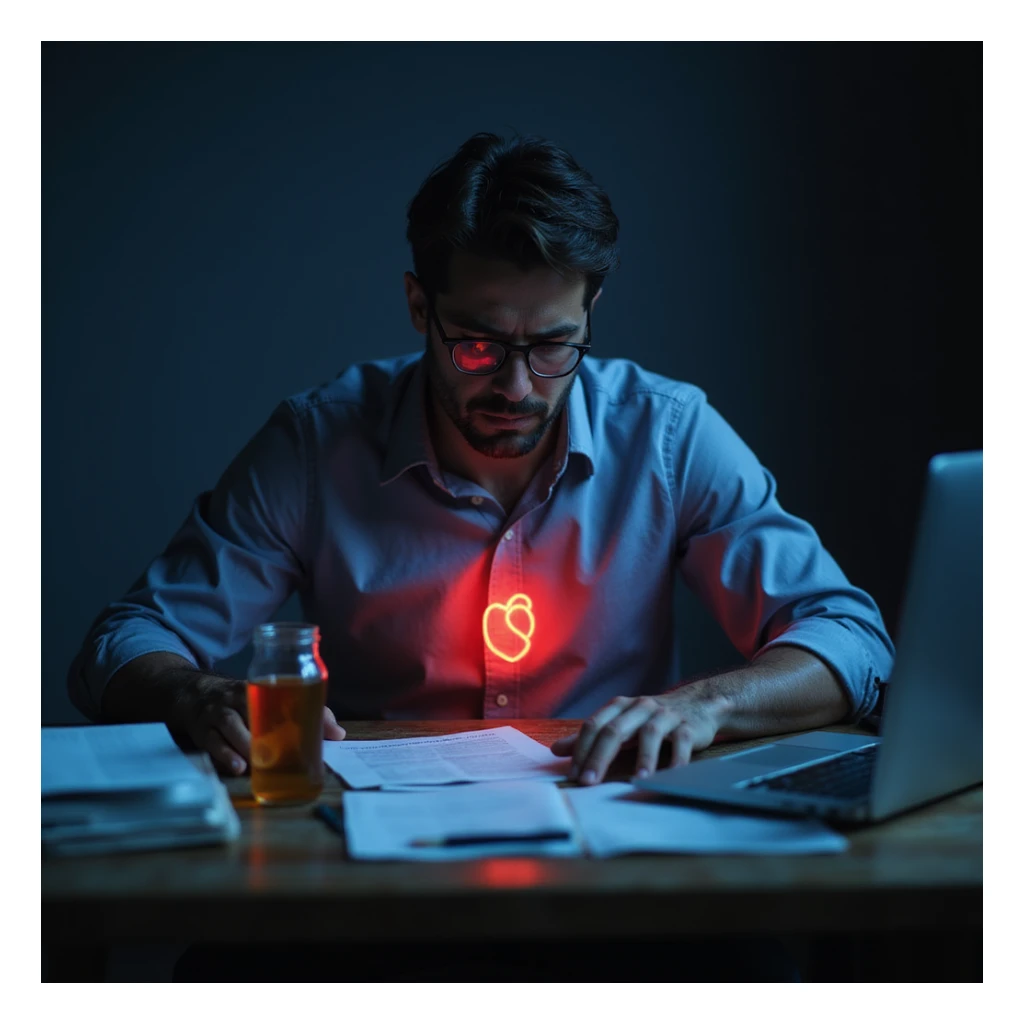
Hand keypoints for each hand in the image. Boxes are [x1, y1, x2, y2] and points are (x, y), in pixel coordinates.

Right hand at [168, 675, 345, 775]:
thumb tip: (339, 735)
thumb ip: (303, 712)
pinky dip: (223, 754)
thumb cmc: (242, 701)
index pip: (281, 693)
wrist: (193, 692)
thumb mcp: (268, 699)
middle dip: (267, 730)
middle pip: (253, 708)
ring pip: (229, 724)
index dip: (299, 707)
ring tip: (257, 763)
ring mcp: (217, 712)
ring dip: (244, 743)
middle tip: (283, 752)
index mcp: (259, 687)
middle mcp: (236, 696)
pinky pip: (210, 741)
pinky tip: (237, 768)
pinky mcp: (200, 729)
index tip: (311, 726)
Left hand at [550, 691, 724, 784]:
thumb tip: (556, 750)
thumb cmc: (651, 719)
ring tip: (637, 780)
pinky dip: (676, 759)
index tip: (573, 774)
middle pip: (615, 730)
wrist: (697, 704)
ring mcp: (665, 715)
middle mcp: (640, 707)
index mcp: (620, 706)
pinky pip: (681, 741)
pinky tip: (669, 776)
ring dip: (644, 757)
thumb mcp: (620, 724)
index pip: (594, 725)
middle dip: (600, 757)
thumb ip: (590, 738)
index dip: (581, 749)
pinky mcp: (688, 726)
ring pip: (650, 733)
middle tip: (589, 782)